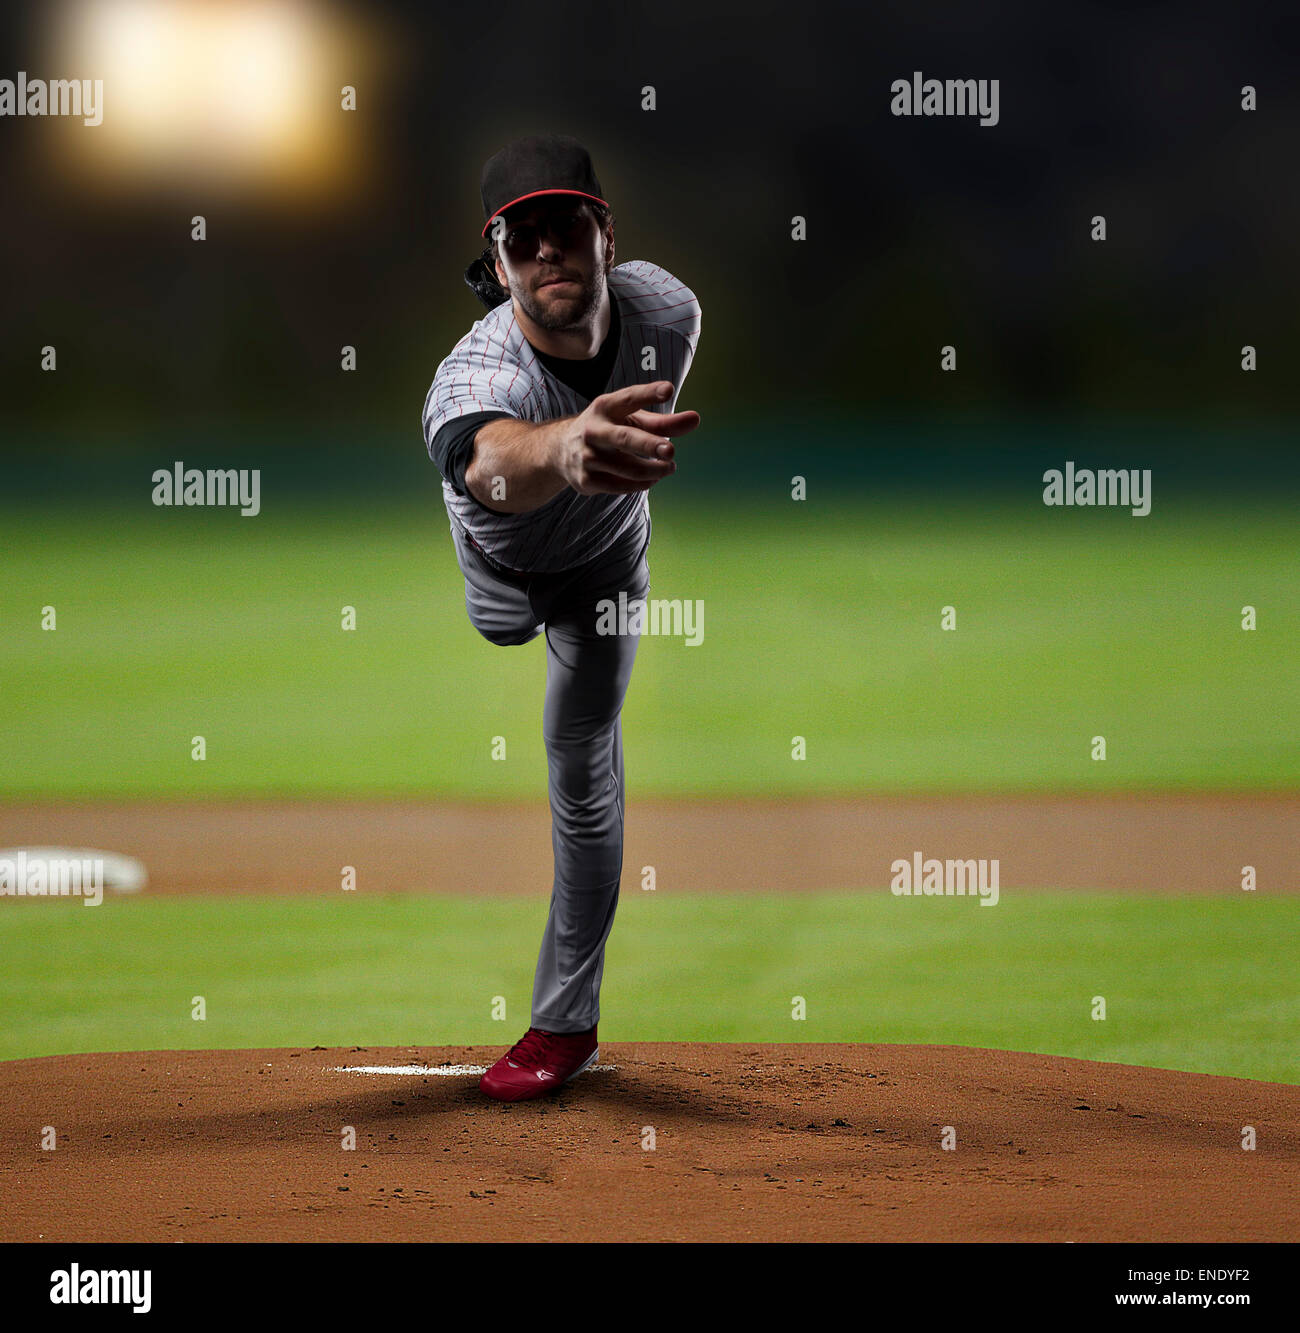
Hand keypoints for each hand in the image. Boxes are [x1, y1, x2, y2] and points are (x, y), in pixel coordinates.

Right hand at [555, 380, 700, 495]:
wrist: (560, 451)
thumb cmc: (608, 429)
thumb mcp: (631, 420)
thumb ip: (663, 422)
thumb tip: (696, 420)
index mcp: (605, 407)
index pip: (629, 398)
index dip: (648, 394)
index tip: (668, 390)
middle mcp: (593, 430)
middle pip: (625, 438)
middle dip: (649, 444)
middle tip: (671, 451)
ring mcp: (587, 457)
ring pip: (628, 469)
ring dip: (655, 470)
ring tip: (670, 467)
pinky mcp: (586, 481)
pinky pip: (621, 486)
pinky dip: (642, 483)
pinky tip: (653, 478)